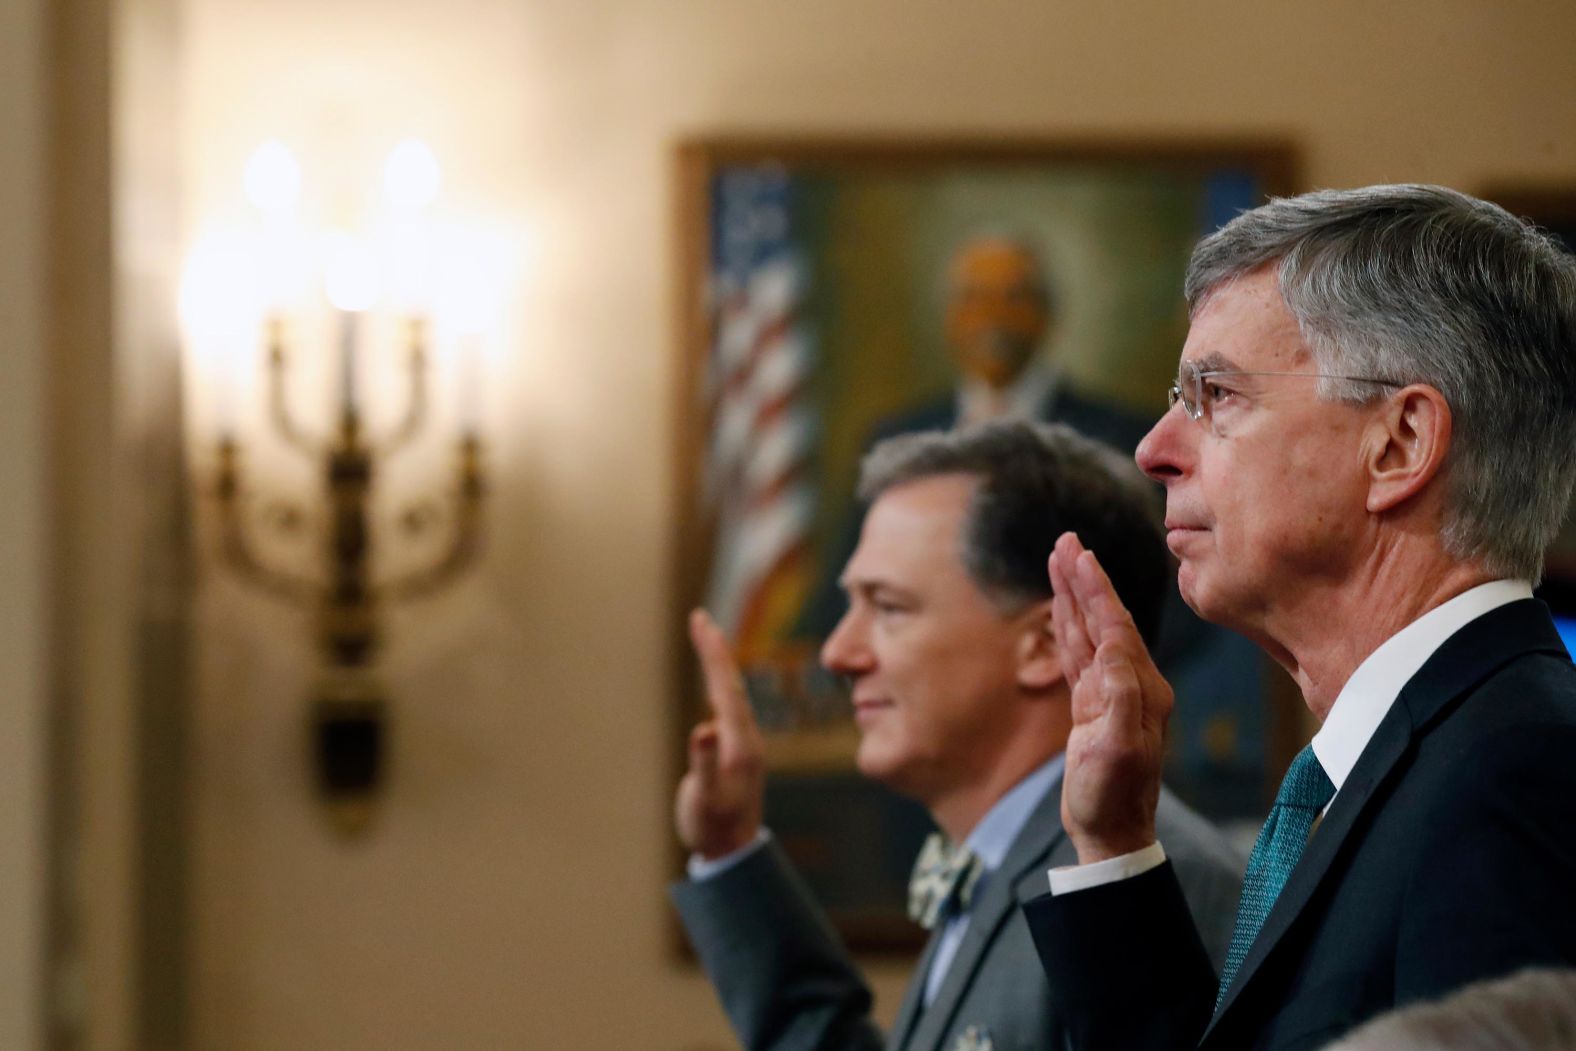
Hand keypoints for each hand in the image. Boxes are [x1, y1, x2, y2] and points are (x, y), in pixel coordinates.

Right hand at [674, 609, 766, 860]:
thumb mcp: (706, 798)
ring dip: (717, 664)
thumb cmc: (714, 826)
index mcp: (739, 743)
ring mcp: (741, 744)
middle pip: (729, 683)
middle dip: (714, 649)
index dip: (713, 653)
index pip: (725, 687)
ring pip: (730, 693)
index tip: (701, 621)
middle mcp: (745, 738)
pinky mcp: (736, 752)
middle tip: (700, 618)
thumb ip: (705, 764)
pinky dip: (718, 685)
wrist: (734, 851)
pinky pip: (727, 707)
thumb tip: (702, 728)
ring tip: (706, 638)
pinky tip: (715, 681)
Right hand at [1048, 532, 1171, 863]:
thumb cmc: (1113, 796)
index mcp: (1143, 688)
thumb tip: (1113, 646)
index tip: (1080, 556)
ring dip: (1073, 596)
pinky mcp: (1093, 706)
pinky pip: (1079, 655)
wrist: (1111, 833)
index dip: (1096, 591)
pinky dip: (1068, 627)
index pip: (1116, 627)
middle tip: (1066, 542)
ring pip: (1089, 632)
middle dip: (1084, 580)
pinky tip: (1060, 608)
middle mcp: (1132, 684)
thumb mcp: (1118, 748)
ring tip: (1059, 560)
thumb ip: (1120, 695)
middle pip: (1104, 619)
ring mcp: (1112, 693)